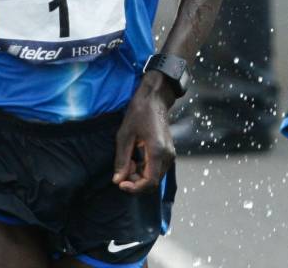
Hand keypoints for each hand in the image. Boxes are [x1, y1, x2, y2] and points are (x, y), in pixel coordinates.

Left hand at [112, 72, 175, 193]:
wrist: (154, 99)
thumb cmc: (139, 113)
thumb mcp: (125, 135)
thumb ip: (122, 160)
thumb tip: (117, 180)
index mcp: (158, 151)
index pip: (150, 182)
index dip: (135, 188)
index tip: (121, 184)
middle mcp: (167, 156)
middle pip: (153, 182)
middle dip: (135, 182)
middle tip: (122, 170)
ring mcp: (170, 155)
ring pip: (154, 177)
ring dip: (139, 176)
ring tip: (127, 161)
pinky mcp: (168, 153)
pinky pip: (156, 169)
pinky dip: (143, 170)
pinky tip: (134, 158)